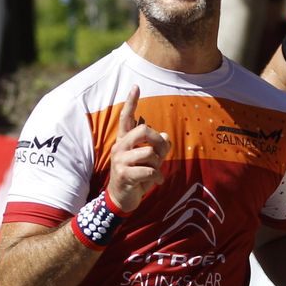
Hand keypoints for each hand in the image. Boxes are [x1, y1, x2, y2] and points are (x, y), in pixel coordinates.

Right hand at [106, 86, 170, 212]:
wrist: (122, 199)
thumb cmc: (137, 176)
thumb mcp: (150, 160)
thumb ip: (158, 147)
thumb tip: (165, 136)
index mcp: (124, 141)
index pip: (126, 117)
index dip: (131, 102)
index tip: (136, 86)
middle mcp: (120, 147)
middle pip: (143, 130)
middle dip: (158, 141)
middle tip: (160, 153)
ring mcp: (120, 161)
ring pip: (149, 152)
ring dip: (158, 164)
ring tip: (154, 171)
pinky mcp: (124, 175)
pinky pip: (149, 170)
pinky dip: (157, 177)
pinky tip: (155, 181)